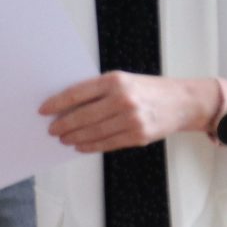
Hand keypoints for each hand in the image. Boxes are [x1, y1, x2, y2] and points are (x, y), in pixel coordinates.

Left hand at [41, 71, 211, 153]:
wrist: (182, 101)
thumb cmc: (149, 89)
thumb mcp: (124, 80)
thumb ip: (98, 90)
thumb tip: (68, 105)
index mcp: (115, 80)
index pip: (77, 93)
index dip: (56, 103)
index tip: (43, 110)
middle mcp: (122, 99)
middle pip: (82, 116)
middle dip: (63, 124)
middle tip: (52, 129)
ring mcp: (130, 119)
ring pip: (93, 132)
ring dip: (74, 137)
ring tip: (63, 138)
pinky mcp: (137, 136)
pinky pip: (107, 143)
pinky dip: (90, 146)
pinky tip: (80, 146)